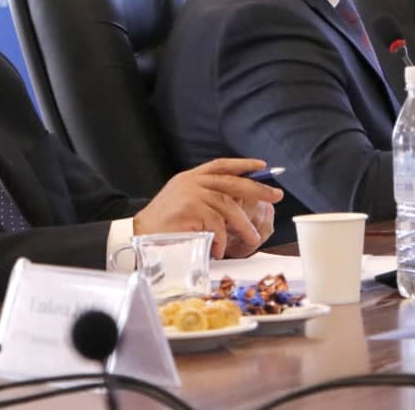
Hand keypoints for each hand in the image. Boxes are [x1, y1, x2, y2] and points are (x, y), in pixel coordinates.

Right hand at [133, 158, 282, 257]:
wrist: (138, 236)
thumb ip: (206, 198)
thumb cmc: (163, 226)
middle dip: (257, 188)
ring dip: (243, 224)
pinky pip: (216, 224)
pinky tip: (220, 249)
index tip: (263, 166)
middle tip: (276, 195)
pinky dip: (222, 238)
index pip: (221, 164)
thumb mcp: (184, 203)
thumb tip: (238, 203)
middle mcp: (192, 181)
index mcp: (191, 177)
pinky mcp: (190, 209)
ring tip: (253, 238)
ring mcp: (191, 193)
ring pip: (228, 204)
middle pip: (232, 181)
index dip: (244, 164)